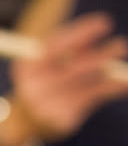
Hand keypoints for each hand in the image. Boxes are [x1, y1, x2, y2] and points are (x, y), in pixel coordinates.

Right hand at [10, 12, 127, 140]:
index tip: (103, 24)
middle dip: (98, 57)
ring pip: (83, 83)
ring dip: (106, 71)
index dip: (81, 33)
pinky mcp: (61, 118)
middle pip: (71, 68)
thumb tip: (101, 31)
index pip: (55, 46)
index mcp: (28, 66)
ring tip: (121, 64)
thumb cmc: (43, 83)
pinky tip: (123, 84)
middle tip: (120, 46)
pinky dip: (110, 89)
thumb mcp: (47, 63)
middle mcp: (34, 86)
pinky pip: (90, 99)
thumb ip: (69, 50)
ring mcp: (46, 104)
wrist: (26, 121)